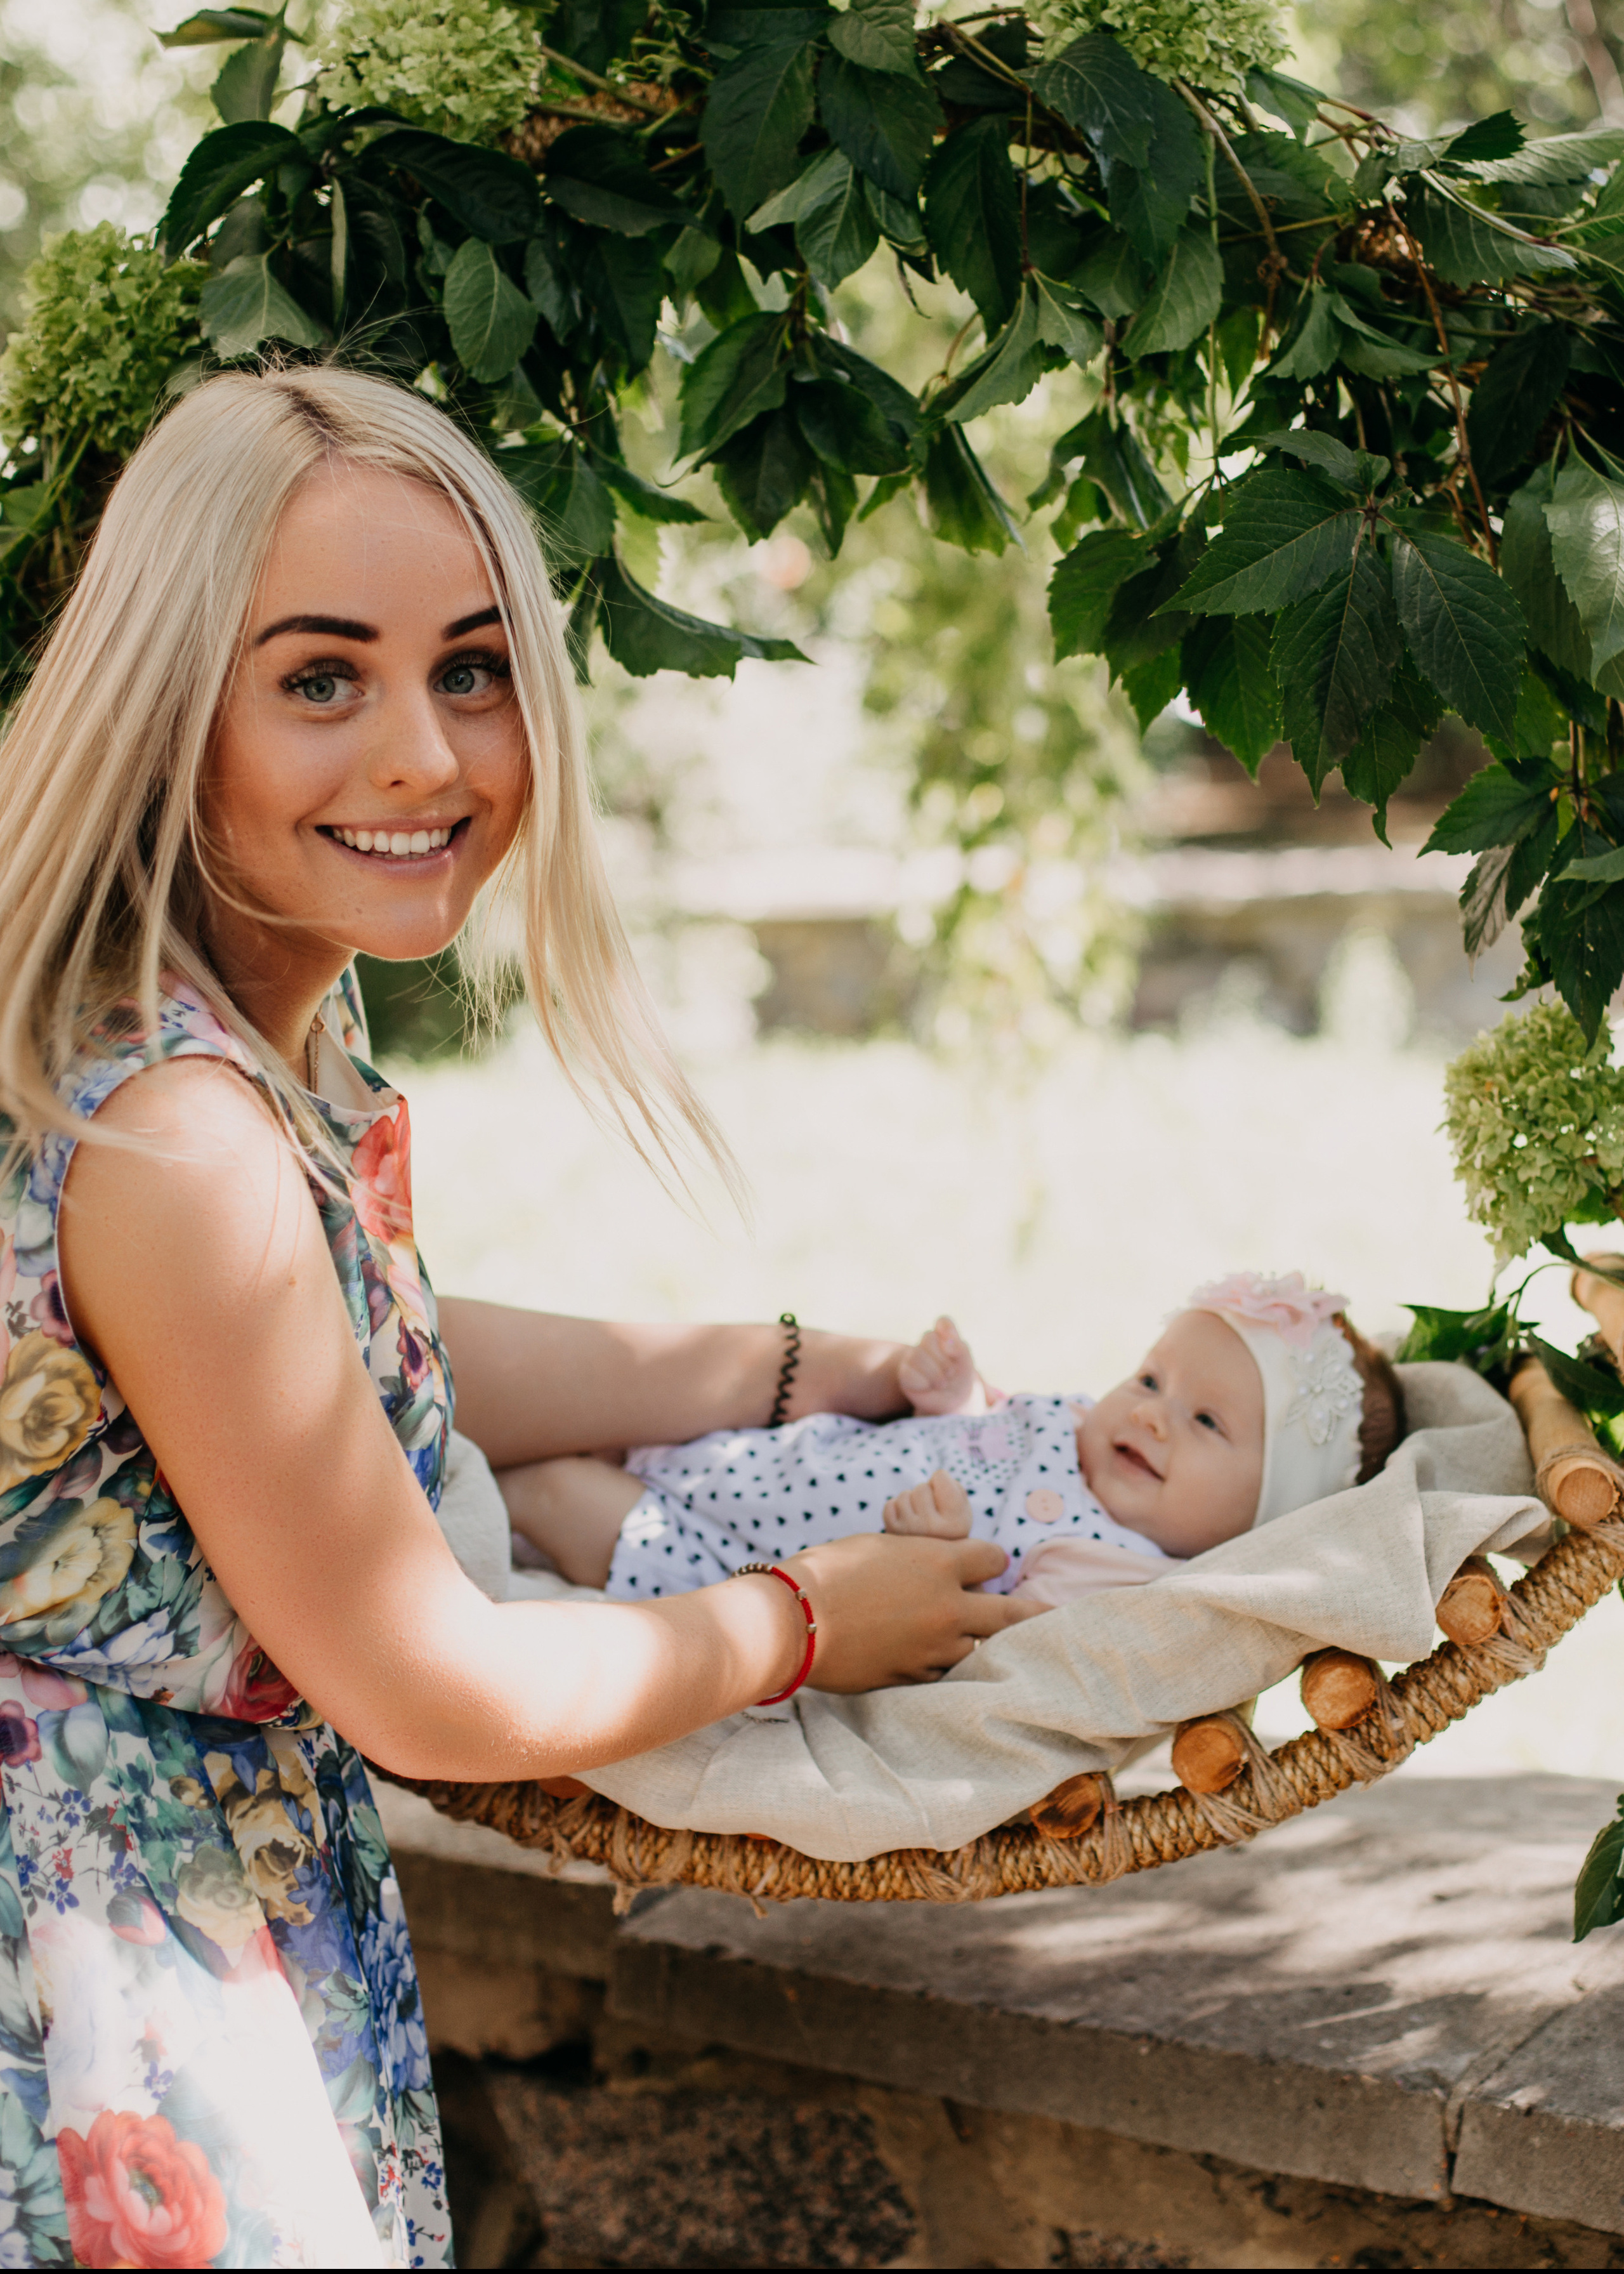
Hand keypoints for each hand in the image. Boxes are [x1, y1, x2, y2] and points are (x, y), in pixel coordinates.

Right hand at [783, 1533, 1043, 1689]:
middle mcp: (948, 1606)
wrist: (793, 1619)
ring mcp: (934, 1647)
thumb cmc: (827, 1570)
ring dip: (990, 1649)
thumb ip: (916, 1554)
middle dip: (1035, 1614)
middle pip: (1012, 1612)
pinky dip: (951, 1671)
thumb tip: (933, 1558)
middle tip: (1056, 1618)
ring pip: (983, 1652)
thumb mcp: (879, 1545)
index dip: (991, 1559)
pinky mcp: (914, 1677)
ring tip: (1011, 1654)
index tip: (990, 1563)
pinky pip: (947, 1676)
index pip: (993, 1557)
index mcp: (939, 1561)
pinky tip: (949, 1670)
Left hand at [883, 1468, 971, 1538]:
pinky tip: (908, 1524)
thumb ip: (954, 1488)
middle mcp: (933, 1530)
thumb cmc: (948, 1527)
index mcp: (957, 1523)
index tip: (945, 1501)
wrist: (930, 1560)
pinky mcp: (892, 1535)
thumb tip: (935, 1478)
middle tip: (932, 1513)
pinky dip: (897, 1511)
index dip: (941, 1483)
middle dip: (926, 1495)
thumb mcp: (962, 1509)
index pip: (939, 1476)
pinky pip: (890, 1505)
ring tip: (920, 1520)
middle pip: (921, 1487)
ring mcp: (910, 1533)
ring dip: (911, 1503)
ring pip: (904, 1495)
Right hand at [898, 1316, 980, 1415]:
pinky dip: (924, 1383)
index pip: (943, 1322)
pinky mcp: (905, 1373)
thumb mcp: (966, 1364)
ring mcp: (913, 1357)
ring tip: (941, 1383)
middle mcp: (927, 1344)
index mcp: (944, 1337)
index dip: (947, 1330)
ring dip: (935, 1374)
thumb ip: (959, 1349)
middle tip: (950, 1374)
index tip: (952, 1348)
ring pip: (917, 1355)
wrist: (952, 1404)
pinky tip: (928, 1387)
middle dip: (943, 1360)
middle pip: (928, 1337)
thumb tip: (946, 1343)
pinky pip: (910, 1373)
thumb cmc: (960, 1380)